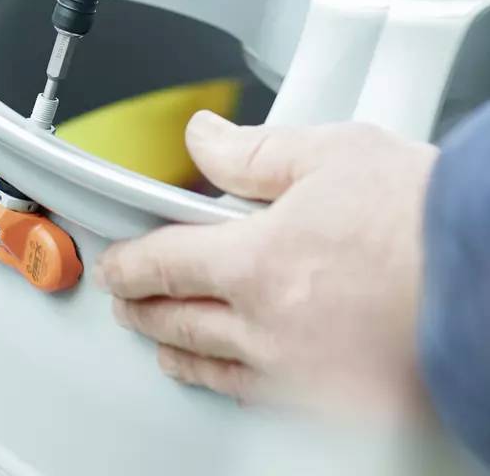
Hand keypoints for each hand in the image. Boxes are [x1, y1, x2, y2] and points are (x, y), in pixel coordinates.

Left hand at [94, 112, 435, 415]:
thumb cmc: (425, 219)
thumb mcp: (331, 153)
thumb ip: (254, 152)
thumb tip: (203, 138)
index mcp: (259, 262)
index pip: (167, 263)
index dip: (131, 262)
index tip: (117, 264)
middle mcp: (271, 328)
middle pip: (181, 321)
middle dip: (143, 308)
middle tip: (125, 301)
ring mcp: (305, 375)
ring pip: (219, 370)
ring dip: (181, 353)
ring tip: (165, 346)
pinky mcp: (340, 403)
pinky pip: (267, 400)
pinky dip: (236, 386)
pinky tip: (235, 379)